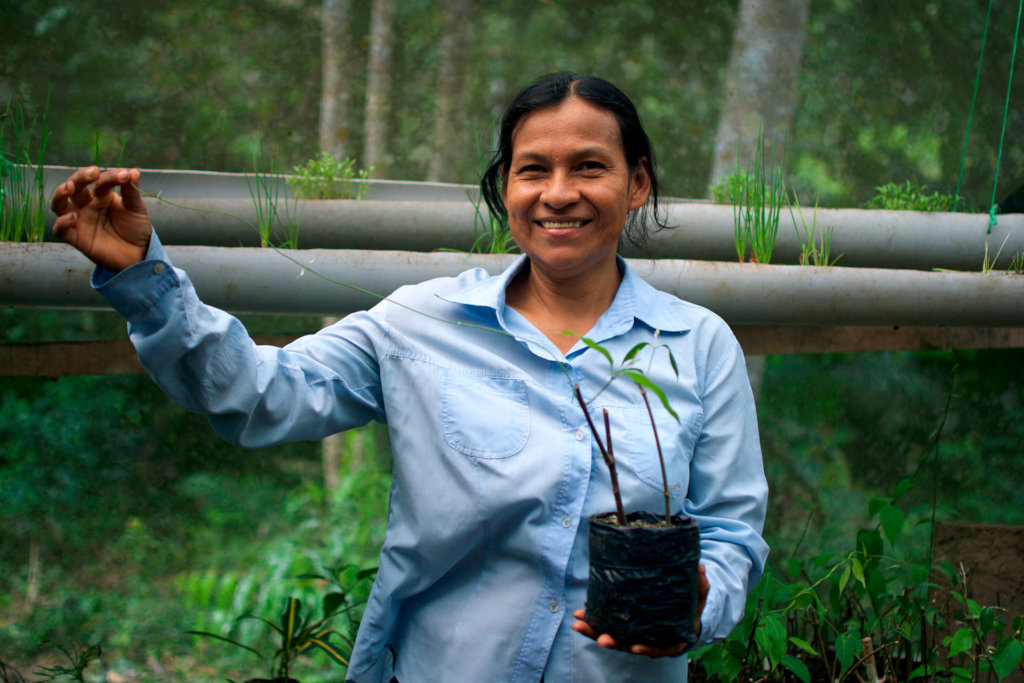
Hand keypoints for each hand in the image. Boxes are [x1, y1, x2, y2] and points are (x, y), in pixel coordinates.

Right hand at [50, 166, 152, 271]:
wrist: (139, 254)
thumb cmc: (136, 229)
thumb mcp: (136, 208)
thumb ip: (131, 191)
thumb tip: (134, 171)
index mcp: (102, 196)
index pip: (100, 181)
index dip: (110, 176)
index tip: (124, 175)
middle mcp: (87, 205)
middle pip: (75, 187)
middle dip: (80, 177)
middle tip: (93, 173)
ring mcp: (80, 220)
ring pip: (59, 204)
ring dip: (60, 193)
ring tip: (69, 187)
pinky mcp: (76, 238)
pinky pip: (60, 229)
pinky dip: (62, 222)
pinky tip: (72, 216)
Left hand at [572, 564, 709, 657]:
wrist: (682, 612)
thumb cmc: (690, 606)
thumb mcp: (698, 597)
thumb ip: (700, 585)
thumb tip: (700, 568)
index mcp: (669, 639)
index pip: (657, 648)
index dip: (646, 649)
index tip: (635, 647)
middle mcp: (649, 640)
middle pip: (628, 646)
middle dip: (612, 642)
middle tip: (600, 638)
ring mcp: (634, 635)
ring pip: (613, 637)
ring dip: (594, 632)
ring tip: (578, 623)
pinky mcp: (623, 626)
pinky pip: (607, 626)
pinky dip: (593, 622)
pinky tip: (580, 614)